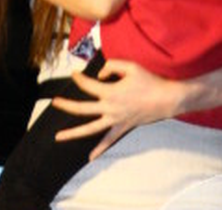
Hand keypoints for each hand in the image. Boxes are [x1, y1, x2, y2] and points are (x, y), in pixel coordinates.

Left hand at [49, 58, 185, 160]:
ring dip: (73, 133)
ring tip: (58, 137)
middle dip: (66, 105)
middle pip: (82, 109)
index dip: (79, 78)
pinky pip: (108, 140)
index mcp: (111, 92)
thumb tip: (99, 75)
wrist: (167, 99)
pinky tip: (89, 157)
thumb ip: (111, 65)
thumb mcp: (131, 66)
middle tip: (54, 102)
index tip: (75, 73)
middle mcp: (110, 108)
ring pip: (90, 129)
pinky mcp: (123, 127)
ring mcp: (115, 120)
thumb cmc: (150, 81)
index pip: (88, 85)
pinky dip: (99, 150)